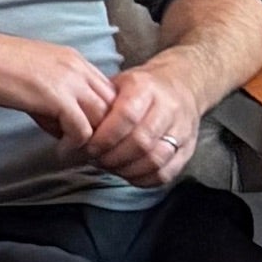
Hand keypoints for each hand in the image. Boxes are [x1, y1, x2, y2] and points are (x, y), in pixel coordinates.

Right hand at [0, 25, 119, 146]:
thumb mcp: (36, 76)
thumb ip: (55, 98)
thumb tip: (62, 127)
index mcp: (74, 61)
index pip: (109, 92)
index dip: (105, 118)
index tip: (92, 136)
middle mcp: (78, 68)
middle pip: (113, 107)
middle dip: (105, 133)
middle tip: (90, 152)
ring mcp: (70, 82)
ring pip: (103, 121)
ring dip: (93, 143)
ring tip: (77, 155)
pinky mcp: (57, 98)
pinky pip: (82, 131)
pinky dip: (74, 147)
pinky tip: (61, 152)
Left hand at [85, 57, 201, 187]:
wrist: (180, 85)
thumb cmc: (140, 87)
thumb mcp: (117, 82)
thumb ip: (99, 102)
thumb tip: (73, 126)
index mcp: (146, 88)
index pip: (126, 116)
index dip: (105, 136)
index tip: (87, 145)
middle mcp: (167, 109)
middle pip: (141, 142)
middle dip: (112, 156)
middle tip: (94, 159)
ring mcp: (181, 131)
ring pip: (155, 160)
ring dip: (126, 169)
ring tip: (108, 166)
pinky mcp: (188, 150)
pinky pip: (166, 173)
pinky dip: (143, 179)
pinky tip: (127, 173)